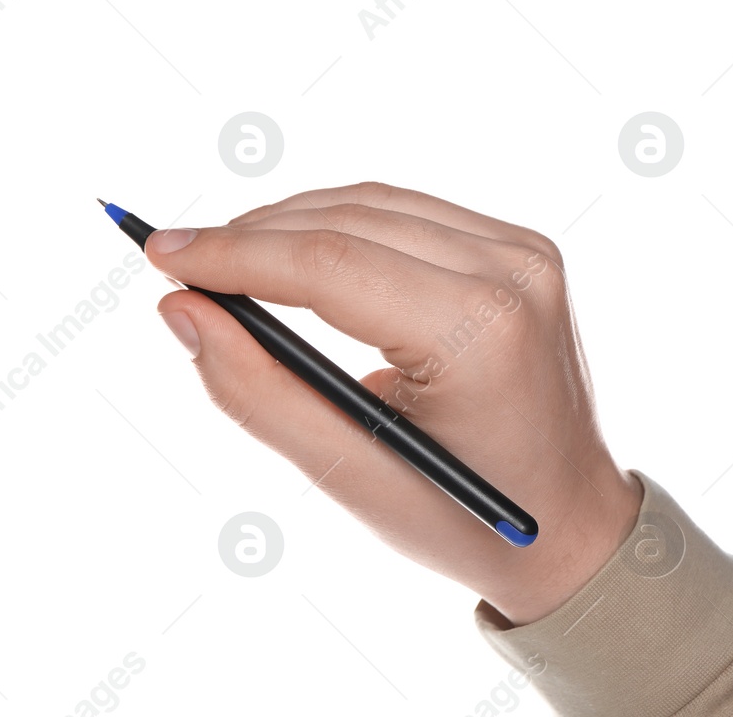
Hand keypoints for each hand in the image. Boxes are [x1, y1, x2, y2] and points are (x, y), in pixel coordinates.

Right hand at [144, 182, 640, 624]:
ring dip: (286, 224)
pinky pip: (399, 209)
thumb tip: (180, 309)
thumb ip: (254, 391)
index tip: (160, 254)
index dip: (233, 253)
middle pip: (343, 224)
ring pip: (366, 204)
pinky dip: (334, 223)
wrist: (572, 528)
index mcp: (481, 335)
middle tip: (178, 263)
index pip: (329, 266)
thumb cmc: (460, 516)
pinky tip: (291, 251)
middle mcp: (510, 274)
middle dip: (249, 237)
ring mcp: (520, 251)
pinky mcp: (515, 245)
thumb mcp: (348, 475)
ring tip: (225, 260)